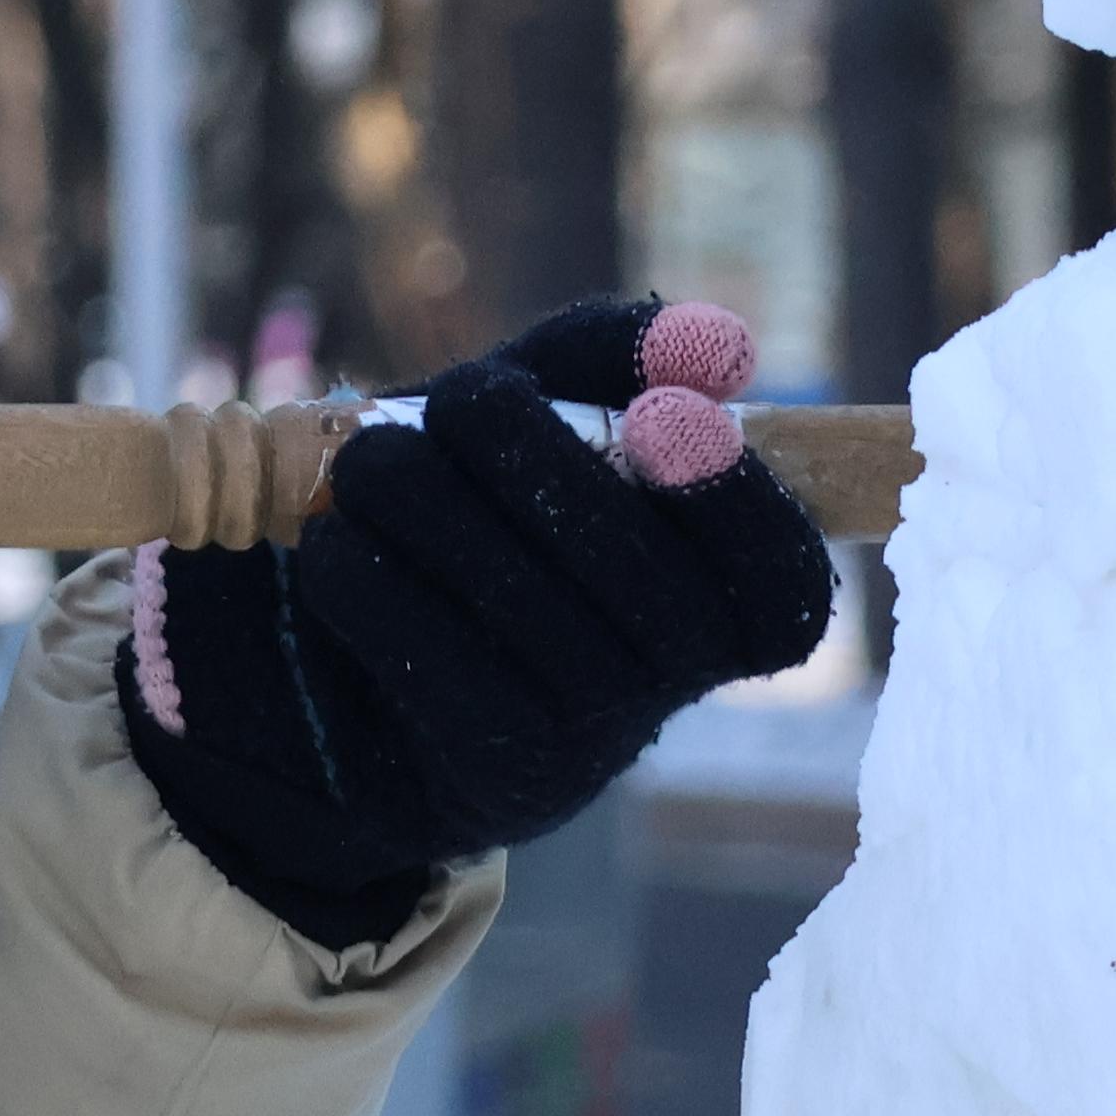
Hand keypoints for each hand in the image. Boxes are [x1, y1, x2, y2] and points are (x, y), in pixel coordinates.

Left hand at [121, 297, 836, 947]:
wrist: (365, 675)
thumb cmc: (486, 513)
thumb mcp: (546, 420)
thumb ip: (610, 362)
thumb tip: (703, 341)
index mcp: (736, 606)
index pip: (776, 574)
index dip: (728, 494)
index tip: (661, 415)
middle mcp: (677, 685)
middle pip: (626, 560)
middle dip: (522, 445)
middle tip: (457, 397)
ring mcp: (582, 741)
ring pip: (505, 590)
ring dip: (416, 492)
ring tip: (374, 465)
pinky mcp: (477, 774)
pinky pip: (412, 644)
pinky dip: (358, 568)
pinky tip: (339, 543)